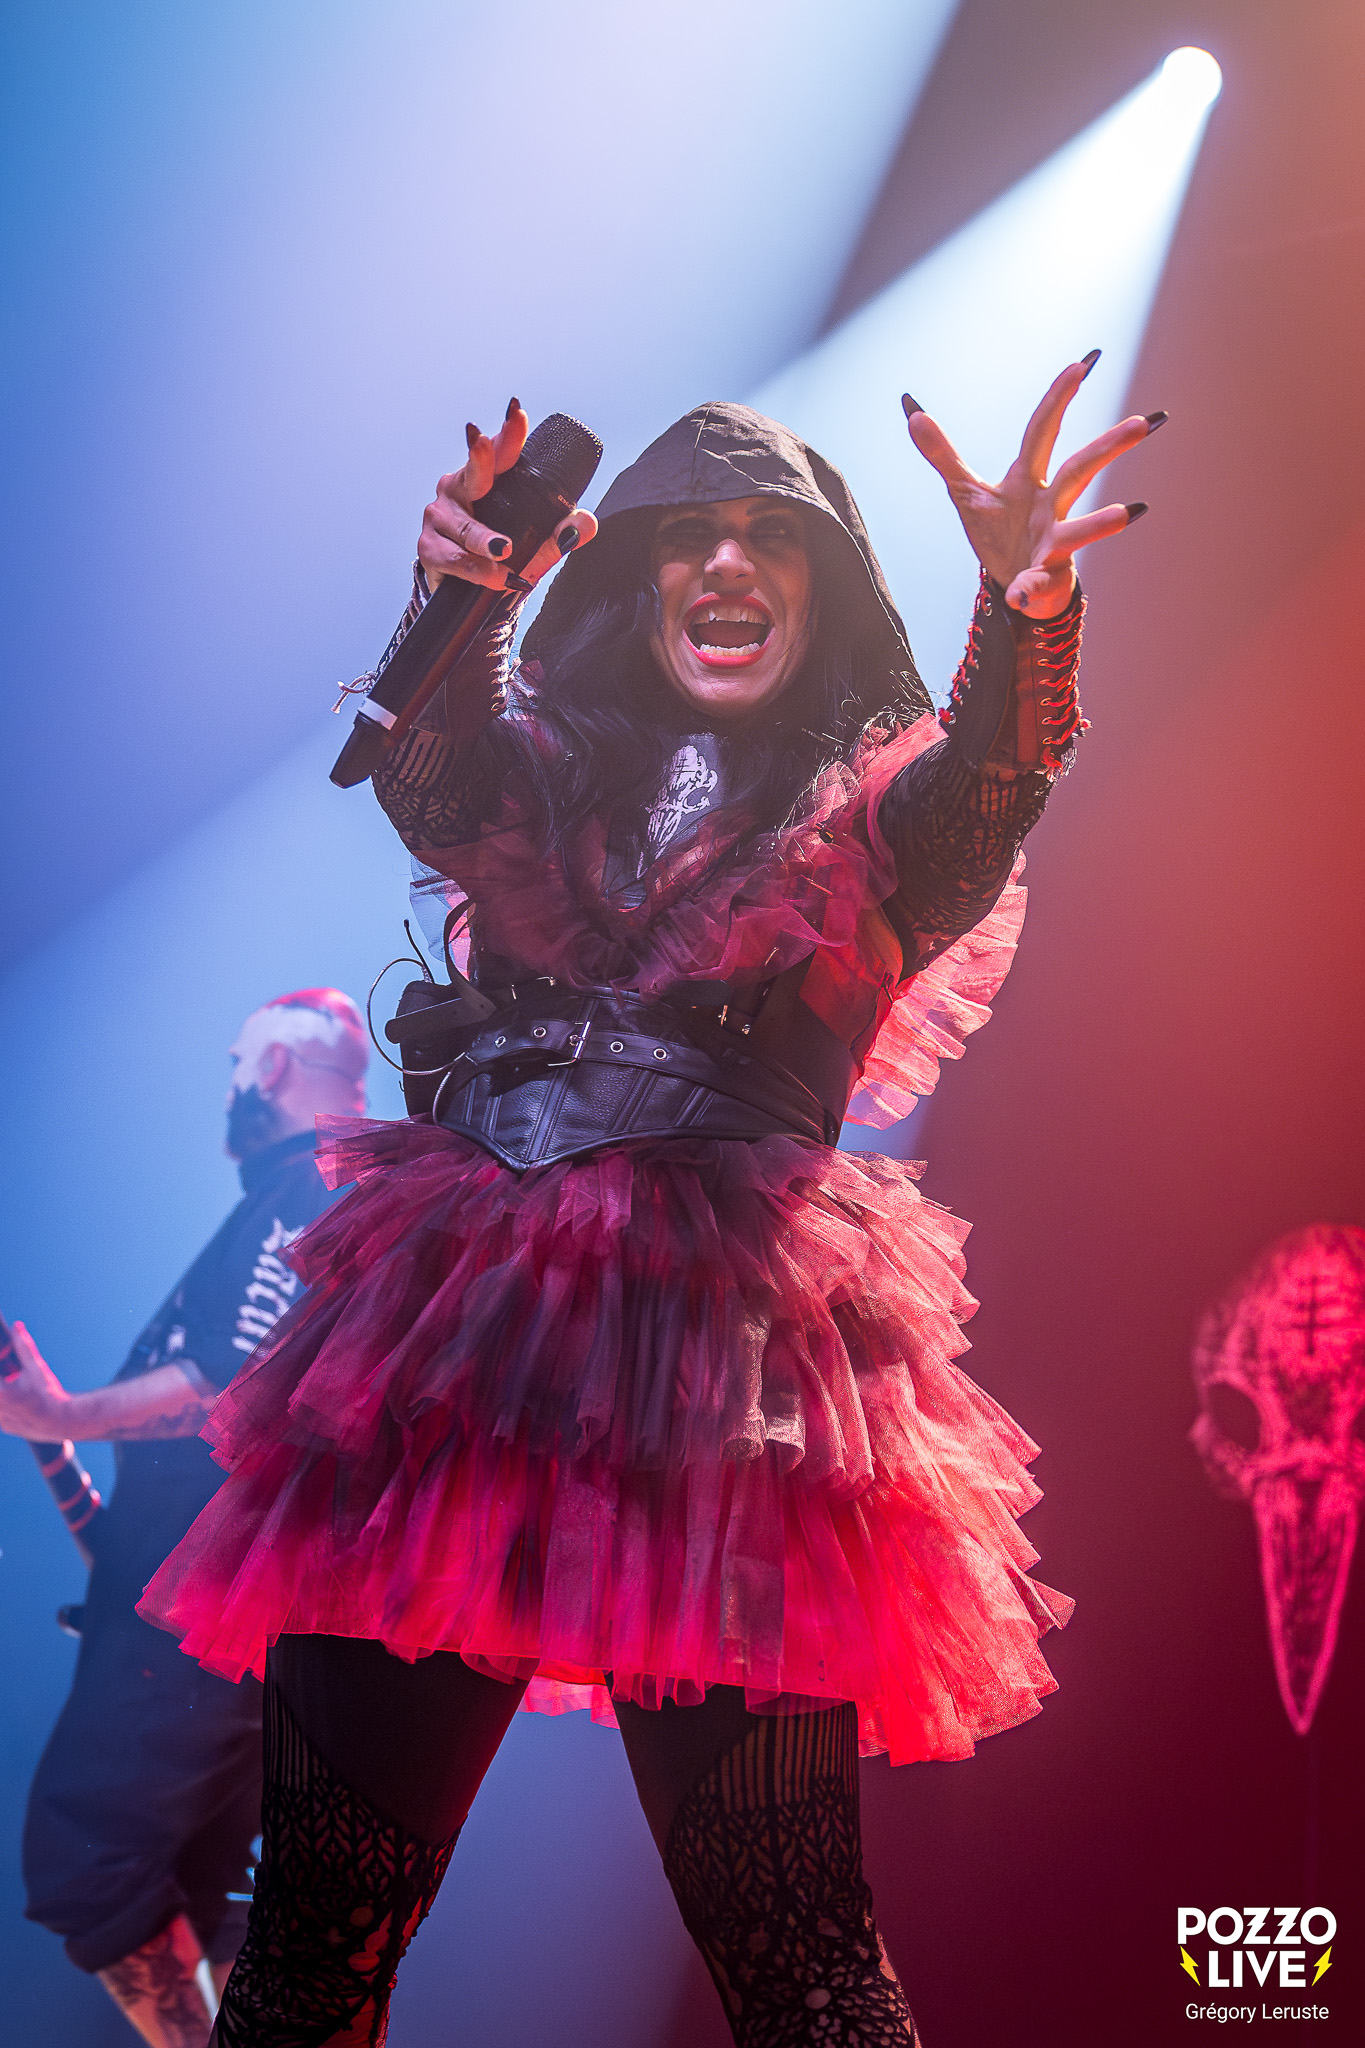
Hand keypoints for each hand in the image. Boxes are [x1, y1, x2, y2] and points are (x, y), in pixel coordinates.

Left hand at [0, 1322, 71, 1439]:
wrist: (62, 1421)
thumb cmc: (49, 1392)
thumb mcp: (36, 1367)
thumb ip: (23, 1346)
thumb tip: (17, 1326)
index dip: (2, 1370)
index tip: (8, 1370)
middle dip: (4, 1378)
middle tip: (14, 1374)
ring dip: (5, 1390)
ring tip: (18, 1387)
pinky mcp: (3, 1427)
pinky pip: (0, 1412)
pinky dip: (6, 1403)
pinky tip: (19, 1400)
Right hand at [418, 400, 598, 594]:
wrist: (466, 597)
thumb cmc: (499, 559)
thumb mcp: (535, 548)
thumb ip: (559, 535)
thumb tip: (585, 523)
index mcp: (485, 482)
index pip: (501, 454)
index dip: (509, 434)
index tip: (518, 413)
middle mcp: (458, 491)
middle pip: (473, 473)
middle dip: (481, 457)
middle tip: (485, 443)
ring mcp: (440, 517)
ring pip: (466, 527)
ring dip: (485, 540)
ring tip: (504, 553)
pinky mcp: (429, 547)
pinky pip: (456, 557)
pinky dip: (476, 568)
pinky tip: (491, 575)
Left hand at [904, 353, 1162, 617]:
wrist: (1015, 586)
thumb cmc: (999, 533)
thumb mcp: (965, 493)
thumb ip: (942, 455)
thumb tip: (912, 413)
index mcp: (1028, 480)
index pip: (1043, 432)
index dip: (1057, 400)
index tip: (1080, 366)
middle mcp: (1050, 506)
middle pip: (1080, 471)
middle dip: (1109, 447)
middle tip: (1142, 424)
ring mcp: (1054, 543)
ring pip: (1079, 531)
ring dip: (1099, 524)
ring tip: (1123, 515)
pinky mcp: (1046, 580)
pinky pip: (1037, 586)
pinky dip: (1027, 592)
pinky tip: (1021, 597)